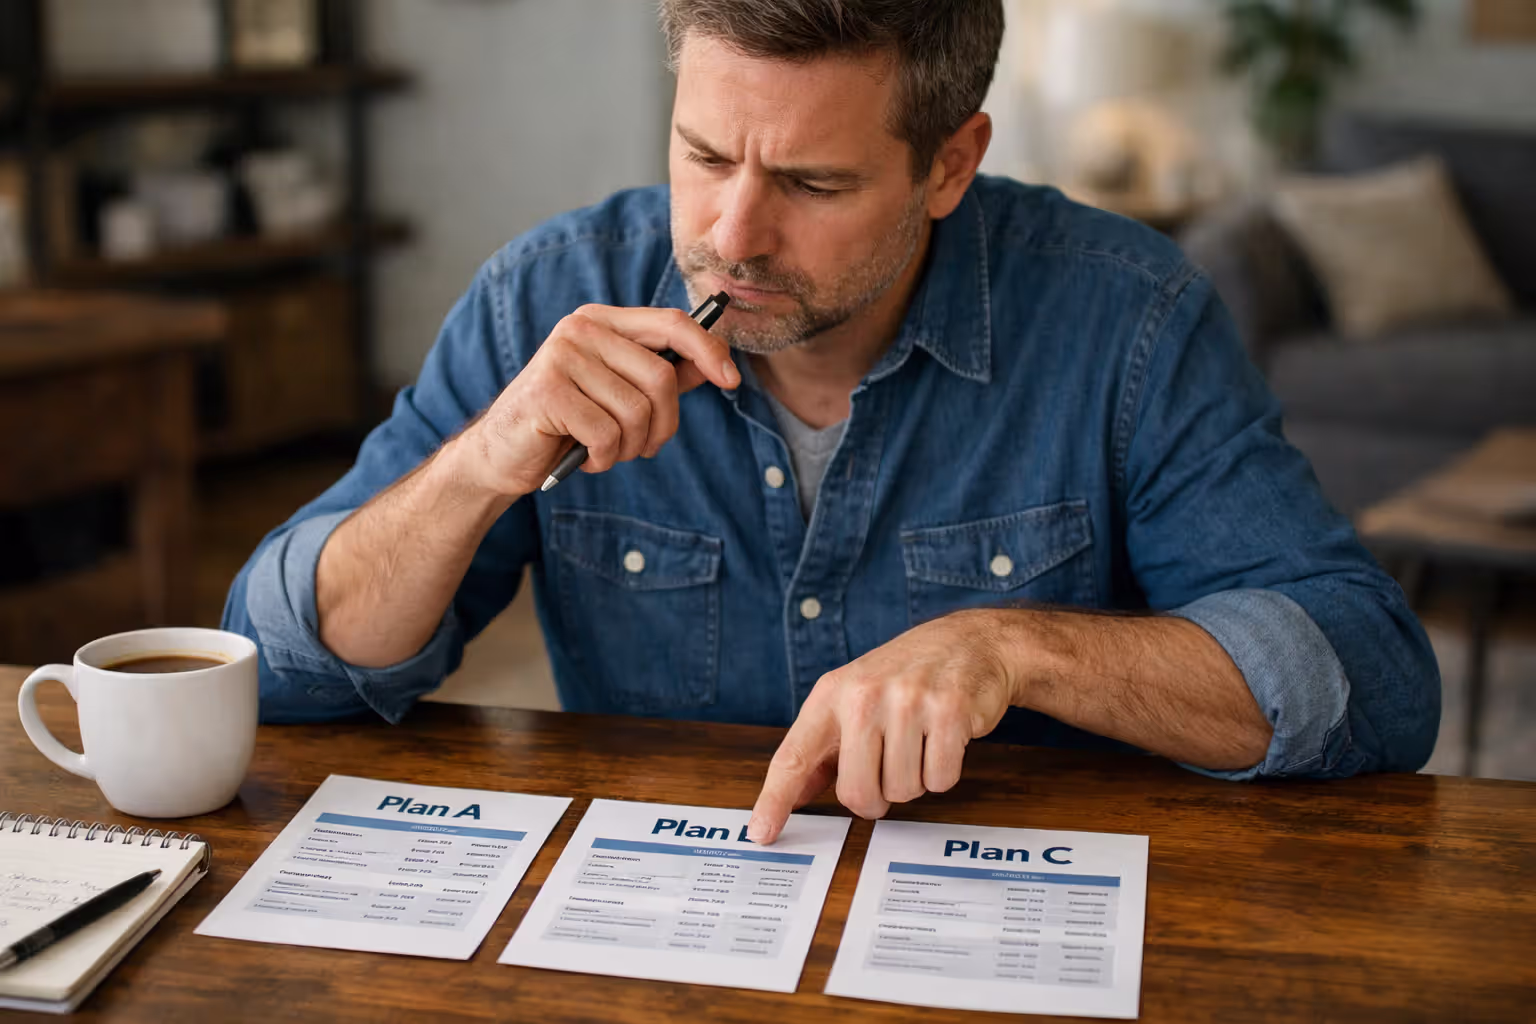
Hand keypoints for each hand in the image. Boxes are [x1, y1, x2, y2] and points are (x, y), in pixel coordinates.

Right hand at [454, 305, 739, 497]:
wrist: (501, 455)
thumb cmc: (566, 425)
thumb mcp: (618, 396)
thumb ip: (663, 376)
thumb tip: (715, 364)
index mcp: (601, 322)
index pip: (671, 323)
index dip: (709, 350)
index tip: (732, 381)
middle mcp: (580, 330)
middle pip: (662, 376)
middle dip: (664, 424)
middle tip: (646, 448)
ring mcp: (560, 357)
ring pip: (637, 411)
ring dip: (631, 447)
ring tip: (607, 452)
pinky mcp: (547, 393)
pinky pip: (608, 434)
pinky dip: (605, 458)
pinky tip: (585, 458)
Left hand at [747, 610, 1017, 843]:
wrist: (967, 642)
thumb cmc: (904, 677)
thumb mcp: (852, 700)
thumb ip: (822, 751)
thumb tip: (794, 796)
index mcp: (831, 695)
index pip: (794, 756)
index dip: (775, 799)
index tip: (761, 833)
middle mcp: (864, 696)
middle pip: (855, 792)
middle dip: (875, 797)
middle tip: (888, 770)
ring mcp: (908, 701)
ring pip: (902, 791)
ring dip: (914, 780)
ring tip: (920, 742)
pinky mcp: (950, 711)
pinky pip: (940, 779)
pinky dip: (944, 771)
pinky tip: (943, 738)